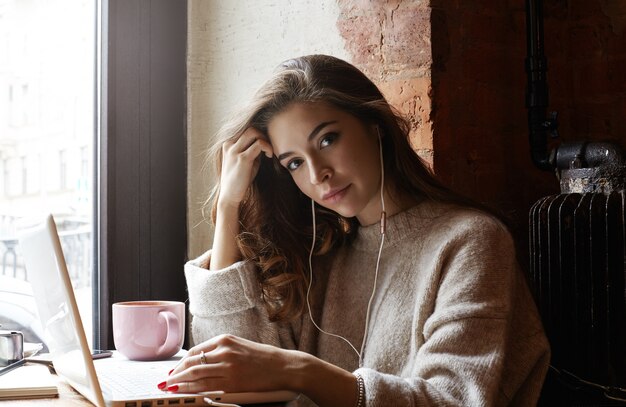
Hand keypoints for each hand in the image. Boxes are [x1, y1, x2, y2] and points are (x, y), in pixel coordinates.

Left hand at [159, 334, 299, 393]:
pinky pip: (207, 386)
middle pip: (192, 362)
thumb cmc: (264, 358)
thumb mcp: (240, 346)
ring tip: (170, 388)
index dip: (182, 362)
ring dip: (179, 382)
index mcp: (225, 339)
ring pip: (195, 374)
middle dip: (175, 373)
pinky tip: (185, 392)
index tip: (174, 370)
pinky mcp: (233, 382)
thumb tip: (201, 362)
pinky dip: (192, 390)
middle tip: (166, 381)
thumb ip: (222, 351)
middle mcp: (224, 350)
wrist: (283, 366)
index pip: (196, 351)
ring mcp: (228, 366)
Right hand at [218, 128, 272, 206]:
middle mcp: (229, 145)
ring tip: (269, 152)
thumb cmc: (239, 179)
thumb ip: (252, 149)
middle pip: (250, 128)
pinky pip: (259, 144)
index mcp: (228, 144)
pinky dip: (267, 147)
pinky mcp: (242, 159)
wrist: (230, 195)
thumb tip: (265, 141)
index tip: (265, 146)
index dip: (258, 135)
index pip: (245, 129)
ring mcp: (234, 151)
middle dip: (263, 135)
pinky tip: (269, 156)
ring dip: (265, 139)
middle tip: (268, 148)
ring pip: (254, 132)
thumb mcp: (245, 160)